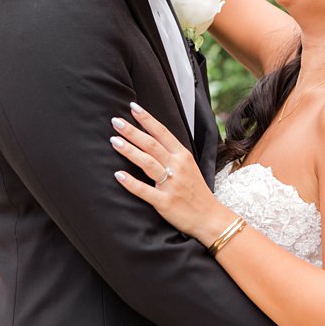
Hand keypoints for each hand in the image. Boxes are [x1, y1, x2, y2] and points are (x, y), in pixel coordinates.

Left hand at [108, 102, 228, 243]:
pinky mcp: (165, 202)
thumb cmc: (196, 192)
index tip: (132, 107)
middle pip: (152, 145)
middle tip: (116, 121)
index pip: (163, 133)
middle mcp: (178, 167)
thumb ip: (171, 154)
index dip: (147, 119)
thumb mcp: (189, 167)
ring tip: (114, 141)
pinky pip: (145, 191)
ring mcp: (171, 185)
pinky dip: (131, 182)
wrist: (210, 218)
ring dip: (130, 151)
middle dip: (133, 131)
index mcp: (183, 157)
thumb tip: (150, 140)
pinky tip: (118, 175)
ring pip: (148, 163)